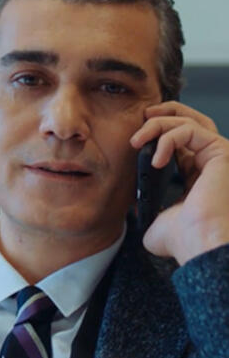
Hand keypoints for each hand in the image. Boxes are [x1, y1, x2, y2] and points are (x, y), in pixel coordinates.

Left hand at [130, 101, 228, 264]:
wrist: (200, 244)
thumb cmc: (184, 239)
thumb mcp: (157, 219)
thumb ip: (149, 208)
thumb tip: (136, 206)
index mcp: (198, 176)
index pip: (181, 142)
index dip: (158, 132)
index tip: (136, 137)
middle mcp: (212, 163)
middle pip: (192, 122)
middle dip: (165, 113)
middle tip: (142, 117)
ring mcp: (219, 156)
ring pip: (189, 122)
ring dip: (158, 124)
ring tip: (137, 140)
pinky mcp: (222, 152)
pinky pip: (191, 130)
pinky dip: (168, 138)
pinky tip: (156, 159)